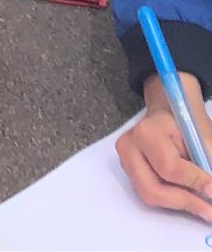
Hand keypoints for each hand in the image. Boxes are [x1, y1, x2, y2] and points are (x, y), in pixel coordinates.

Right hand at [117, 73, 211, 220]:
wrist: (168, 115)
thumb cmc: (187, 124)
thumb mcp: (203, 139)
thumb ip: (208, 164)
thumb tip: (211, 191)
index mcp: (146, 132)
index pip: (169, 167)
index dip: (195, 182)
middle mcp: (128, 148)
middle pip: (153, 189)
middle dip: (186, 202)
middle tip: (210, 211)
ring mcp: (125, 162)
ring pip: (150, 196)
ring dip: (180, 203)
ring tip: (204, 207)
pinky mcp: (128, 172)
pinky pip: (150, 194)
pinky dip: (173, 200)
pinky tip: (191, 199)